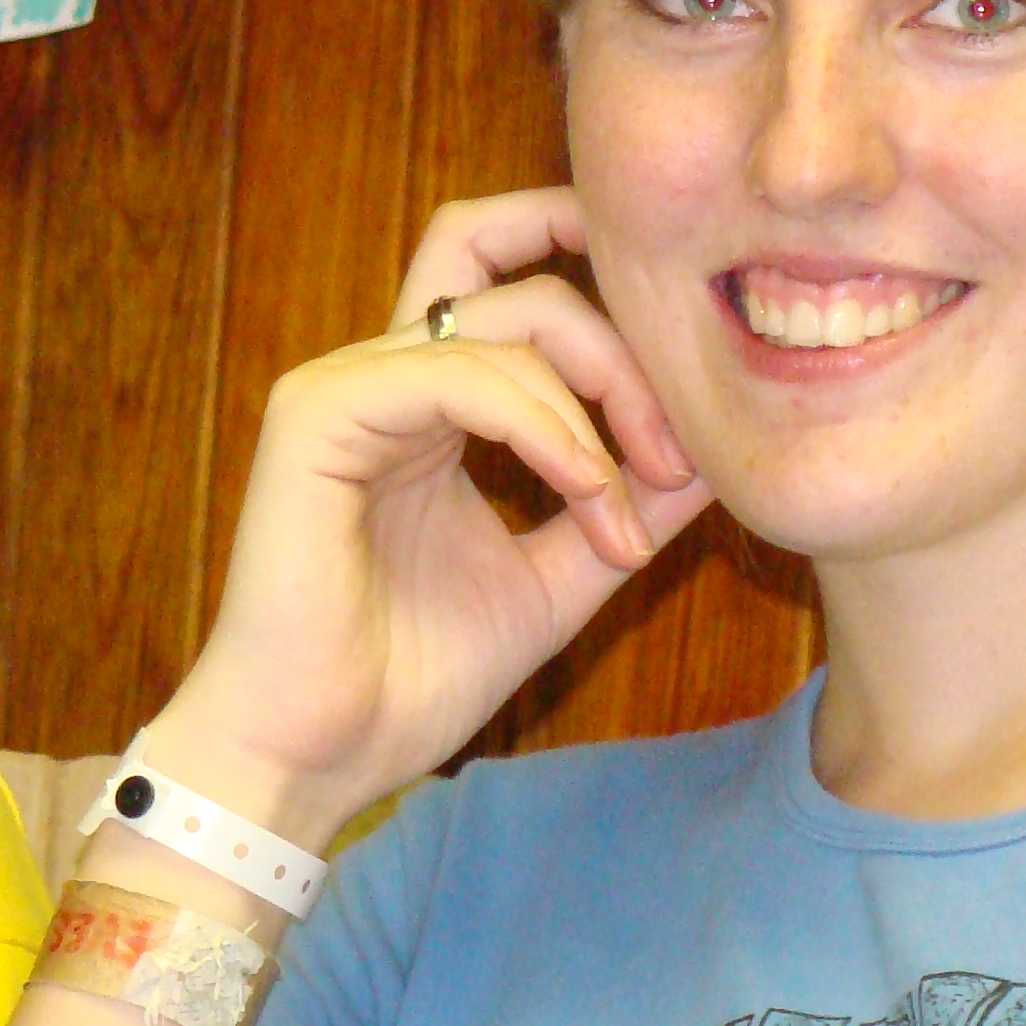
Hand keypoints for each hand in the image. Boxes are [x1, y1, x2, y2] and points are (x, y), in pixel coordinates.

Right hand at [148, 188, 709, 847]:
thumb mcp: (552, 581)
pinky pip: (461, 376)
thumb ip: (618, 508)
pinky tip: (587, 492)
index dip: (607, 308)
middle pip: (510, 268)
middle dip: (619, 340)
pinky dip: (547, 428)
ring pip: (505, 318)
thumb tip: (715, 456)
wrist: (311, 757)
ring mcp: (344, 385)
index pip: (511, 285)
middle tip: (676, 447)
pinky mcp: (318, 412)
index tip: (690, 422)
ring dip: (600, 404)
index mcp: (424, 403)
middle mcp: (381, 375)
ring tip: (634, 506)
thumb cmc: (407, 681)